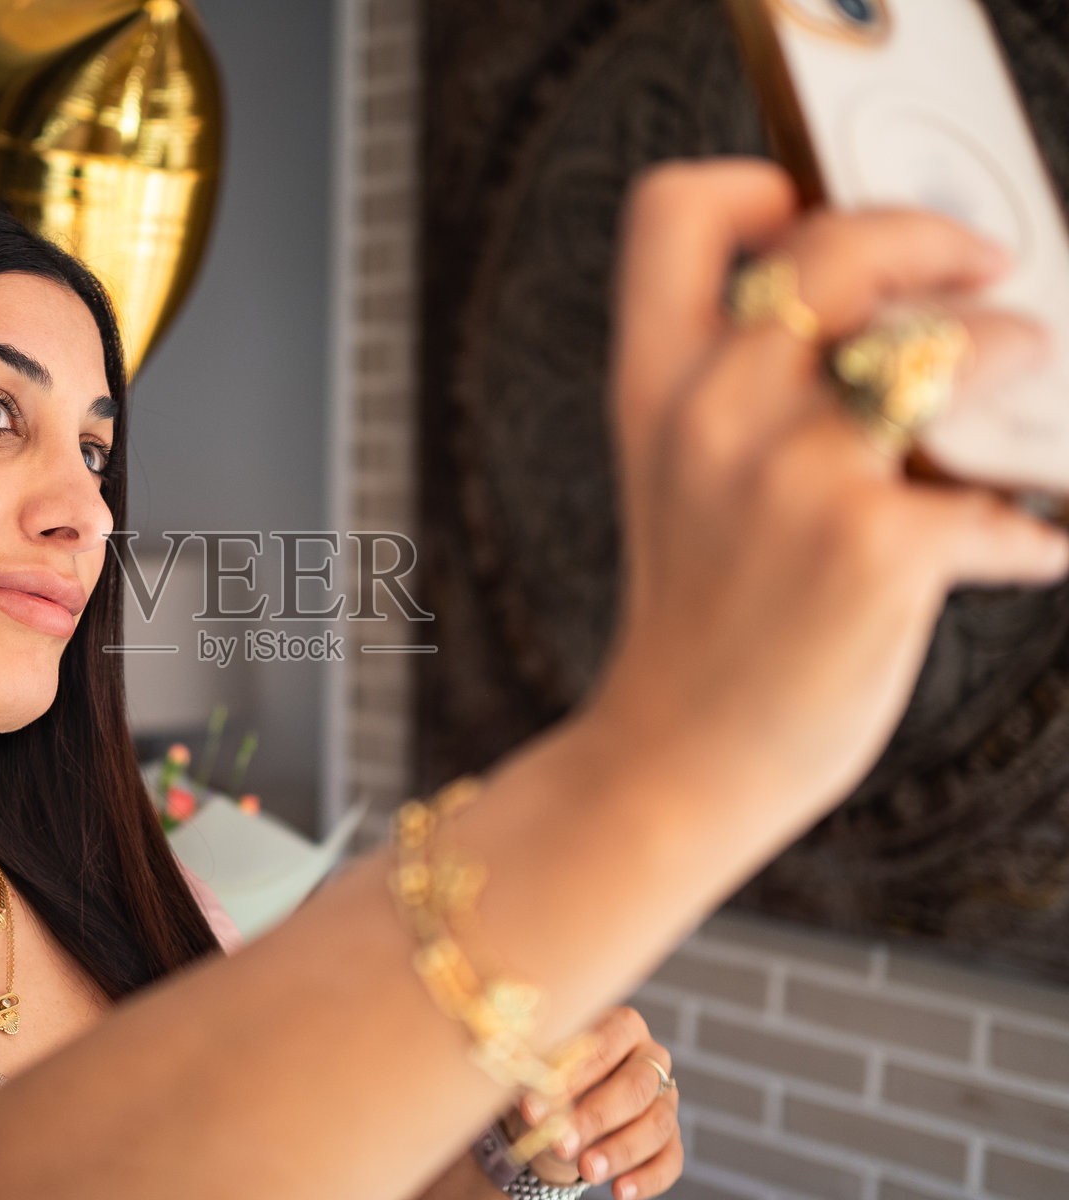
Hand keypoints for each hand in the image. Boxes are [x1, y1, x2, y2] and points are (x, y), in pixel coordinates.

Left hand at [523, 1006, 680, 1199]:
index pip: (606, 1043)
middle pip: (636, 1087)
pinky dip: (647, 1179)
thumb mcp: (540, 1072)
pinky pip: (670, 1160)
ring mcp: (666, 1098)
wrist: (557, 1113)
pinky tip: (620, 1192)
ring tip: (586, 1171)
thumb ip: (543, 1079)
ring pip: (656, 1125)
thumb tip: (535, 1104)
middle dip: (596, 1118)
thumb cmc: (548, 1079)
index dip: (574, 1074)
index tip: (539, 1104)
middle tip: (561, 1143)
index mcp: (621, 1026)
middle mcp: (651, 1058)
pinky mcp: (671, 1138)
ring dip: (619, 1151)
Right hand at [584, 158, 1068, 844]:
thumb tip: (894, 311)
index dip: (752, 187)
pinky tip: (1016, 549)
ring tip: (1019, 393)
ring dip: (1016, 356)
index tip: (810, 214)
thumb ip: (742, 388)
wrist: (674, 758)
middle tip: (981, 265)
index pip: (674, 213)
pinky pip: (999, 500)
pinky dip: (1029, 527)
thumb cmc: (697, 618)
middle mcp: (713, 413)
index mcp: (654, 387)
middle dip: (933, 235)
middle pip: (839, 246)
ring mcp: (792, 477)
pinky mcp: (874, 548)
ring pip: (951, 348)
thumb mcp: (678, 479)